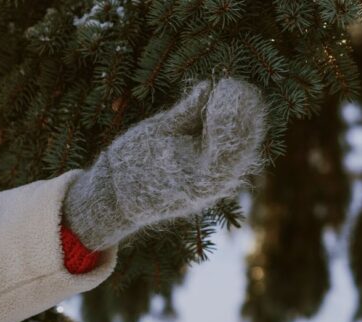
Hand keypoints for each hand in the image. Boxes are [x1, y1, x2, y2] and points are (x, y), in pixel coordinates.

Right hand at [64, 78, 266, 249]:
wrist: (118, 197)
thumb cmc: (131, 164)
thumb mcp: (157, 132)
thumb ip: (186, 113)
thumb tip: (206, 87)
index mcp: (203, 177)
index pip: (232, 141)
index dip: (231, 110)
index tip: (223, 86)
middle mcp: (215, 186)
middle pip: (243, 146)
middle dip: (241, 113)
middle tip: (232, 85)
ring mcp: (216, 187)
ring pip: (241, 150)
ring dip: (240, 121)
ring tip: (229, 92)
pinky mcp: (212, 182)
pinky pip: (231, 156)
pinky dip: (230, 133)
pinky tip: (222, 111)